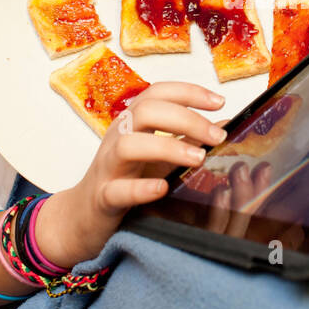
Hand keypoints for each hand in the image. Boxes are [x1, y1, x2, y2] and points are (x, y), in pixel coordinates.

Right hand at [38, 82, 227, 266]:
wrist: (83, 216)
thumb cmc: (124, 180)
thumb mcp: (158, 156)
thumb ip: (187, 140)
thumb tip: (226, 125)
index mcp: (132, 123)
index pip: (158, 93)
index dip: (189, 92)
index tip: (220, 101)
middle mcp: (118, 137)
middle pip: (146, 111)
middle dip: (187, 119)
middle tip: (217, 137)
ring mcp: (108, 167)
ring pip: (129, 145)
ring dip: (167, 148)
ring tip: (198, 159)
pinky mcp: (103, 198)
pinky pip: (118, 190)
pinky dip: (141, 188)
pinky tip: (162, 188)